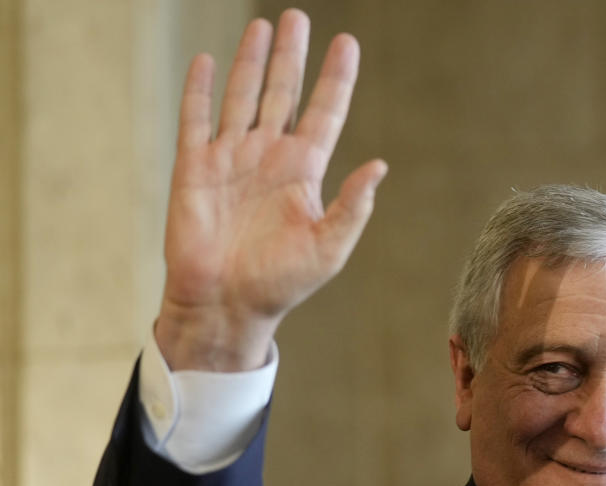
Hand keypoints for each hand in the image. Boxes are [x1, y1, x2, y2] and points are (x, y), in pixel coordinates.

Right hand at [155, 9, 386, 370]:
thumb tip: (380, 165)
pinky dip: (201, 90)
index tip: (346, 42)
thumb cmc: (280, 283)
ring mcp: (231, 160)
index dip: (336, 78)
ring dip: (251, 62)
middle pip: (283, 93)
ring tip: (262, 26)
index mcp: (303, 173)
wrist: (225, 305)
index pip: (324, 113)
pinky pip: (197, 119)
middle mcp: (268, 158)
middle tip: (297, 18)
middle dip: (291, 57)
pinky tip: (208, 62)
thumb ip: (352, 206)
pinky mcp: (194, 168)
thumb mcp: (328, 248)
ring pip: (243, 97)